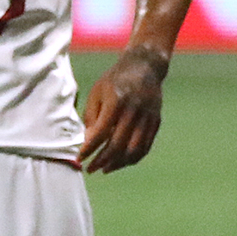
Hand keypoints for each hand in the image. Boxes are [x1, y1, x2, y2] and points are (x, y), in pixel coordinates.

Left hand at [80, 49, 166, 172]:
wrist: (145, 66)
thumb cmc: (116, 79)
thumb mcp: (97, 92)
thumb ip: (92, 116)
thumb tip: (88, 142)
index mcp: (117, 100)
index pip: (102, 132)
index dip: (89, 148)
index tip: (80, 158)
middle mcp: (134, 110)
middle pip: (118, 144)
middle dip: (102, 160)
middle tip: (90, 169)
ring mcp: (147, 117)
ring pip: (133, 150)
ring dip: (118, 164)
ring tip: (105, 169)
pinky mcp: (156, 122)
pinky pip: (145, 147)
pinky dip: (132, 158)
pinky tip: (120, 162)